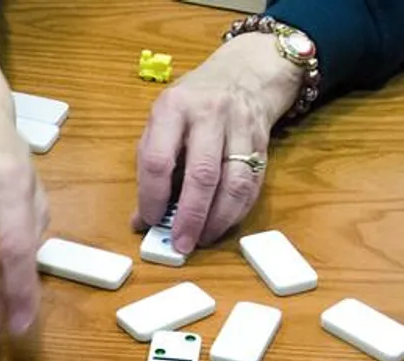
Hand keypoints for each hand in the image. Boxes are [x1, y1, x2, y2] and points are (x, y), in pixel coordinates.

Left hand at [132, 32, 298, 252]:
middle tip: (181, 243)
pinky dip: (237, 211)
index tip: (150, 220)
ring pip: (234, 183)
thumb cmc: (192, 103)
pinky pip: (252, 185)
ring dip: (218, 219)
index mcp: (174, 108)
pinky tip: (223, 224)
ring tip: (202, 238)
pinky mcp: (262, 143)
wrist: (243, 74)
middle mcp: (209, 114)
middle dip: (191, 216)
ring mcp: (240, 127)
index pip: (159, 159)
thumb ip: (150, 166)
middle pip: (202, 174)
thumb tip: (142, 219)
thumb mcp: (163, 121)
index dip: (153, 196)